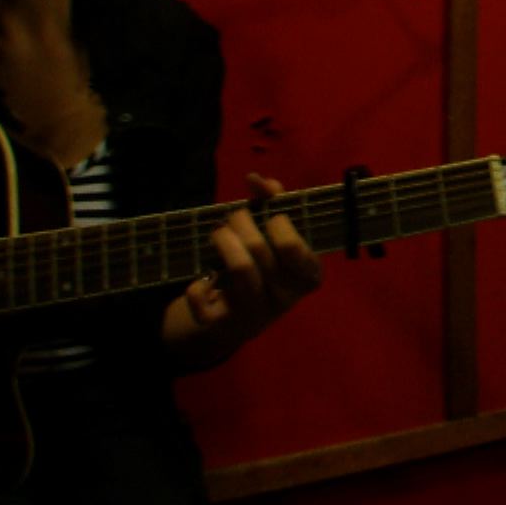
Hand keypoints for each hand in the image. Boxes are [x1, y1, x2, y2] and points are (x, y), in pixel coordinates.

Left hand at [162, 175, 322, 367]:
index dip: (276, 222)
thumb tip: (256, 180)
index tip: (271, 217)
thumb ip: (273, 203)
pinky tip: (204, 277)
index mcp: (307, 276)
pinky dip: (198, 287)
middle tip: (235, 217)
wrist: (240, 320)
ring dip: (223, 239)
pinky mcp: (223, 324)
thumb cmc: (266, 266)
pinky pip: (206, 302)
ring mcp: (255, 312)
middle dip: (240, 220)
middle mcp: (285, 297)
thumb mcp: (276, 236)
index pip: (292, 246)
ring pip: (240, 268)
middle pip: (259, 248)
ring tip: (218, 232)